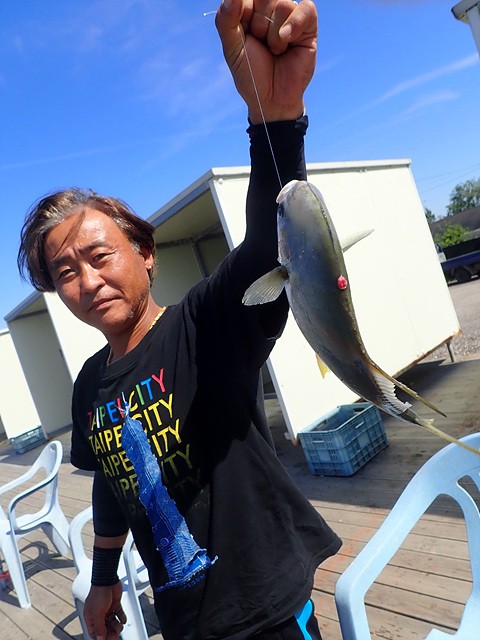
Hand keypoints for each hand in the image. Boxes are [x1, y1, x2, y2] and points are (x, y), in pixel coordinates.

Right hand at [84, 582, 126, 639]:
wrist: (107, 579)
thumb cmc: (98, 593)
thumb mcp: (97, 613)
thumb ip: (99, 627)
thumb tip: (100, 638)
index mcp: (91, 617)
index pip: (95, 632)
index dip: (100, 637)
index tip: (107, 639)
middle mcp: (98, 613)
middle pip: (104, 627)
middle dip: (110, 633)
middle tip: (115, 636)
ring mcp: (107, 608)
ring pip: (112, 621)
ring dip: (116, 625)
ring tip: (120, 626)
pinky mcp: (114, 603)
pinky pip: (118, 613)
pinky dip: (121, 617)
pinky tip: (123, 620)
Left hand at [216, 0, 317, 123]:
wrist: (271, 99)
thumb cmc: (251, 75)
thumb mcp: (232, 49)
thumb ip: (226, 20)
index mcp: (249, 11)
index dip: (244, 16)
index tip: (245, 36)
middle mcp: (270, 10)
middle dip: (260, 25)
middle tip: (261, 46)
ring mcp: (290, 16)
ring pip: (283, 4)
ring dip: (275, 35)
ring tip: (275, 51)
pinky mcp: (309, 26)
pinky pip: (306, 9)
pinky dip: (295, 24)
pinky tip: (286, 40)